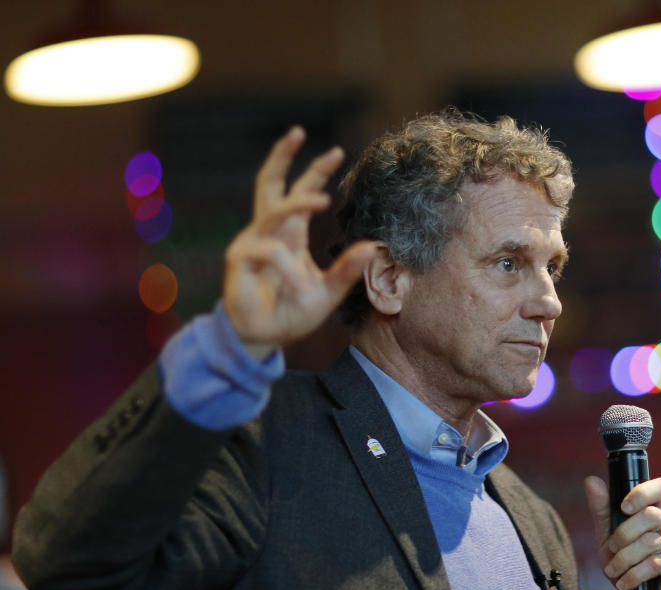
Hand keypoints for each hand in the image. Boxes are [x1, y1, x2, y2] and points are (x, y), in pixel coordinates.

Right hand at [223, 126, 377, 354]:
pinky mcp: (239, 261)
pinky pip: (265, 250)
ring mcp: (251, 243)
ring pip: (272, 210)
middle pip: (269, 183)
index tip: (336, 151)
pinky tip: (294, 281)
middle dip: (281, 156)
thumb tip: (374, 247)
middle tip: (298, 131)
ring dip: (299, 203)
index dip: (314, 172)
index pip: (299, 192)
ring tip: (322, 201)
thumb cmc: (292, 314)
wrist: (263, 340)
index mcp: (290, 234)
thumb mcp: (328, 293)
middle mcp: (269, 232)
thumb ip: (348, 271)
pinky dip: (284, 263)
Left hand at [584, 475, 660, 589]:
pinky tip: (624, 582)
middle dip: (623, 534)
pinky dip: (635, 574)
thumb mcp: (608, 533)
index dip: (642, 493)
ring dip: (625, 558)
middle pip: (650, 515)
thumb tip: (591, 481)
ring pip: (651, 542)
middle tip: (611, 549)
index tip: (623, 508)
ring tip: (614, 569)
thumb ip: (602, 508)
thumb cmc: (624, 559)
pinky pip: (657, 563)